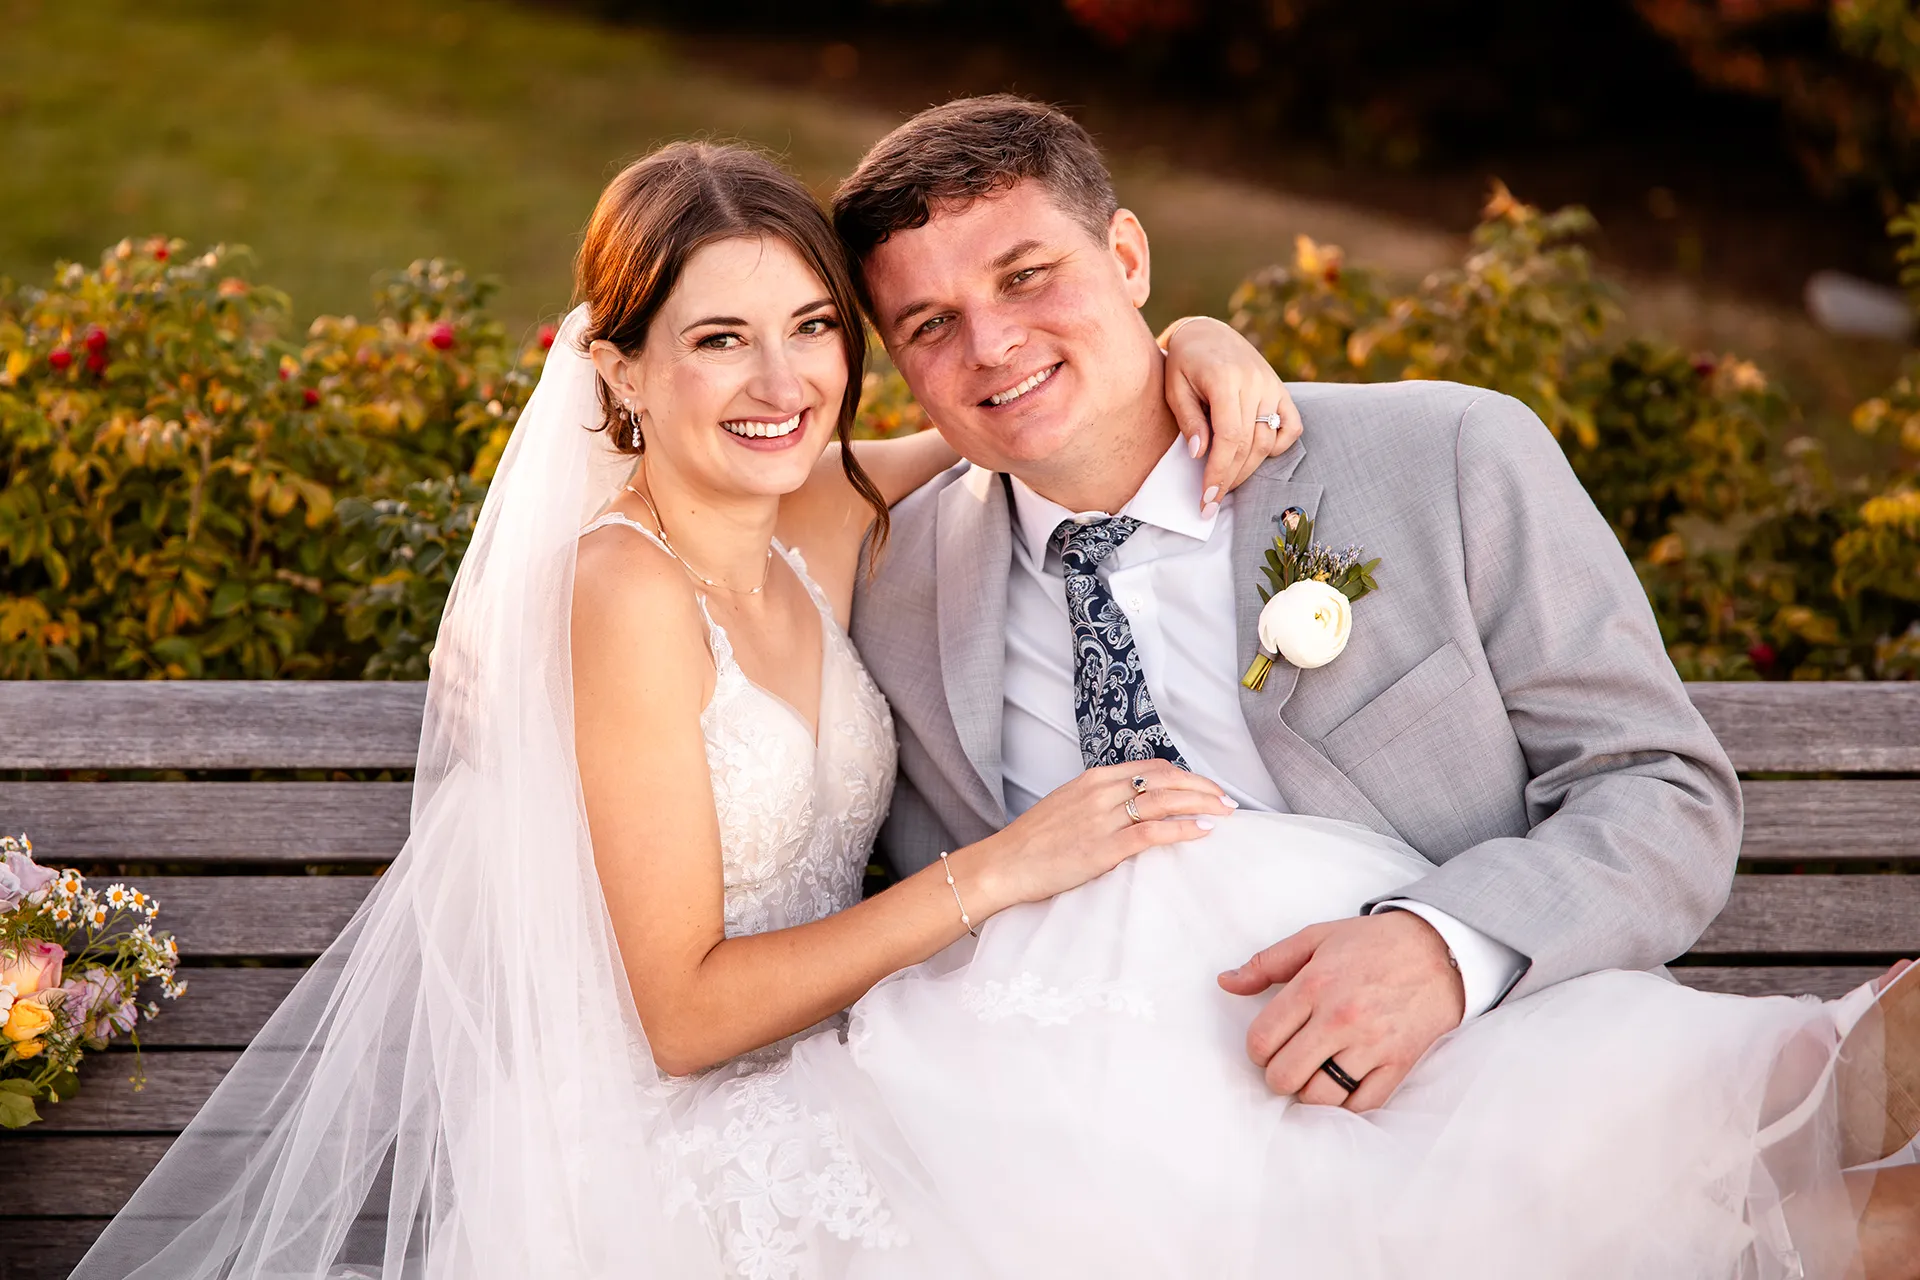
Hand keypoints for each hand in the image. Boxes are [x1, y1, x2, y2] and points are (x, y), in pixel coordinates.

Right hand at [962, 759, 1234, 914]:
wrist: (1003, 864)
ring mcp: (1102, 818)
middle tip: (1227, 800)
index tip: (1205, 787)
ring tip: (1225, 813)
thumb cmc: (1033, 842)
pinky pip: (1152, 831)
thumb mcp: (1067, 806)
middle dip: (1202, 788)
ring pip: (1164, 801)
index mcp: (1094, 779)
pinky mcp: (1103, 847)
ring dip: (1201, 804)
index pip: (1152, 768)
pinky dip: (1182, 828)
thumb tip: (1131, 807)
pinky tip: (1203, 830)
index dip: (1185, 776)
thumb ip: (1099, 801)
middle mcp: (1101, 791)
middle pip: (1165, 780)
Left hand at [1160, 316, 1300, 512]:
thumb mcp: (1174, 387)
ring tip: (1227, 483)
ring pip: (1268, 440)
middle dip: (1230, 478)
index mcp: (1225, 379)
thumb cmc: (1184, 363)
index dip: (1219, 472)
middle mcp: (1255, 382)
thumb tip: (1200, 455)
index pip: (1229, 438)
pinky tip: (1255, 456)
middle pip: (1249, 444)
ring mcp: (1272, 385)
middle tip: (1212, 501)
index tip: (1207, 498)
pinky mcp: (1281, 390)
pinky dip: (1278, 447)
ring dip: (1249, 468)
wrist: (1207, 333)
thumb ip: (1189, 420)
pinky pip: (1291, 427)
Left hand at [1217, 910, 1464, 1111]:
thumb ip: (1266, 962)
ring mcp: (1371, 1045)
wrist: (1440, 950)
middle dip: (1279, 1073)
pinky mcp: (1398, 1064)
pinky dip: (1345, 1103)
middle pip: (1284, 1075)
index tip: (1267, 1045)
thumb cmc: (1372, 943)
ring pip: (1319, 1096)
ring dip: (1309, 1091)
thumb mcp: (1315, 938)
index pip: (1261, 1040)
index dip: (1256, 1050)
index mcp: (1314, 985)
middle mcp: (1340, 1018)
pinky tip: (1341, 1085)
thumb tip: (1225, 982)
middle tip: (1290, 1060)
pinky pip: (1361, 1106)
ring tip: (1314, 1073)